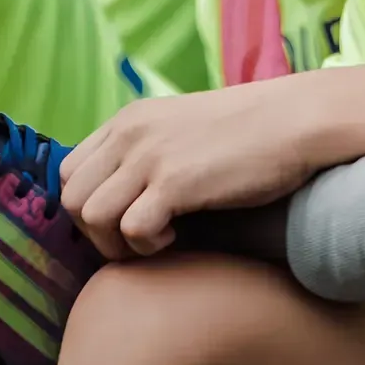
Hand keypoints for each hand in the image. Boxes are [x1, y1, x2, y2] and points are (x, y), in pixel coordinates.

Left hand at [59, 78, 318, 259]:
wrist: (295, 120)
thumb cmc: (250, 130)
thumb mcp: (181, 127)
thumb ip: (146, 148)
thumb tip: (120, 192)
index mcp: (129, 119)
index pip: (69, 171)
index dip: (90, 204)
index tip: (124, 218)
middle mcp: (130, 133)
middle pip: (72, 198)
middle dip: (97, 231)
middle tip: (138, 238)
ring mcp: (150, 157)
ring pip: (91, 217)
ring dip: (120, 241)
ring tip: (159, 236)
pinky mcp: (174, 182)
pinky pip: (131, 230)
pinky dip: (149, 245)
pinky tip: (179, 233)